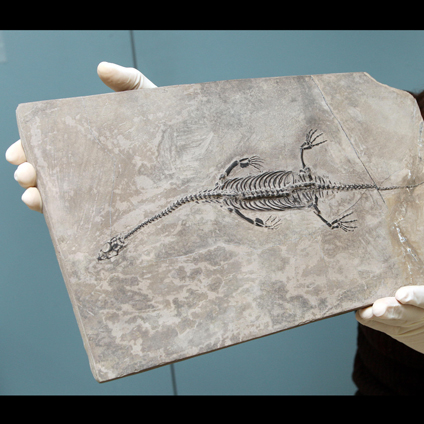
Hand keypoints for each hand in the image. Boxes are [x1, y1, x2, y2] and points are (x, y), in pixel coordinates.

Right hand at [5, 62, 156, 211]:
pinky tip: (52, 210)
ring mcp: (104, 190)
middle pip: (51, 172)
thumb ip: (128, 81)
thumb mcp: (149, 99)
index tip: (17, 153)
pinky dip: (63, 215)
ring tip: (33, 193)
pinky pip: (87, 218)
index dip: (30, 148)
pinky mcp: (119, 210)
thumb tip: (102, 68)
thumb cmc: (170, 126)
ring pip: (63, 197)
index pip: (51, 146)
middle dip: (31, 173)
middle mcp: (93, 168)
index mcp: (91, 141)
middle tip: (26, 172)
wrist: (200, 154)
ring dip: (40, 197)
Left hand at [356, 214, 423, 385]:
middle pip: (405, 313)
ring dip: (376, 317)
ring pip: (390, 322)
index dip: (417, 296)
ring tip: (364, 311)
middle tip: (378, 307)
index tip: (403, 293)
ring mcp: (408, 324)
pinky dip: (369, 320)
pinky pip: (380, 327)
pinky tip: (358, 310)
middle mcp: (423, 314)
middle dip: (392, 310)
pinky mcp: (397, 330)